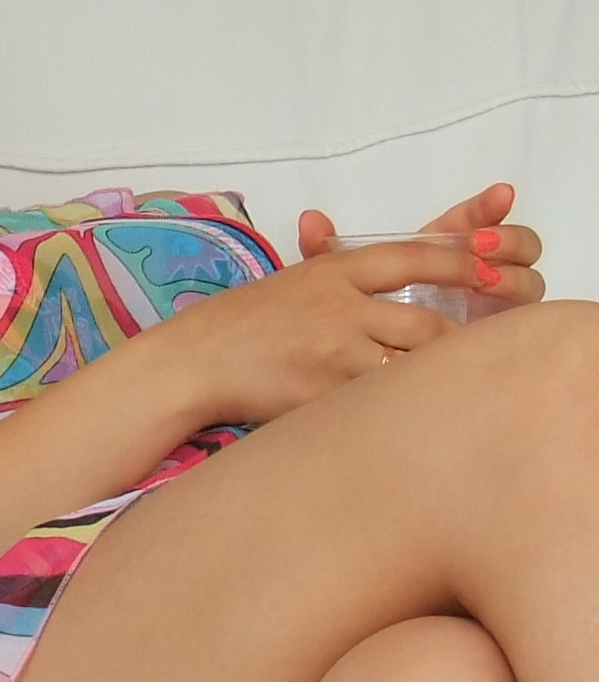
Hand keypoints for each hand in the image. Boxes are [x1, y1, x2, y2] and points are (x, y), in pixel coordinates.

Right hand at [150, 232, 490, 426]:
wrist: (190, 363)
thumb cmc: (236, 325)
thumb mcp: (288, 283)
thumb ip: (333, 270)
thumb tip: (378, 265)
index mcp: (329, 272)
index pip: (411, 256)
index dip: (460, 264)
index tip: (493, 274)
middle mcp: (335, 306)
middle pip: (425, 322)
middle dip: (458, 344)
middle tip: (478, 359)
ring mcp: (330, 351)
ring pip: (410, 367)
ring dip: (433, 382)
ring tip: (451, 396)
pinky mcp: (321, 394)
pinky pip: (378, 406)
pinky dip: (398, 413)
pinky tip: (410, 425)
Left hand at [298, 181, 544, 314]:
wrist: (356, 353)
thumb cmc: (351, 311)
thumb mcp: (335, 279)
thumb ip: (322, 248)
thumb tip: (309, 219)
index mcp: (443, 246)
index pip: (474, 218)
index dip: (489, 206)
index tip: (500, 195)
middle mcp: (476, 269)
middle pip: (519, 246)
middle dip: (509, 241)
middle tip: (482, 247)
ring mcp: (492, 303)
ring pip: (527, 283)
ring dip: (515, 276)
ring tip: (487, 279)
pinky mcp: (493, 334)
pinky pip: (518, 323)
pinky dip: (515, 314)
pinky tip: (497, 315)